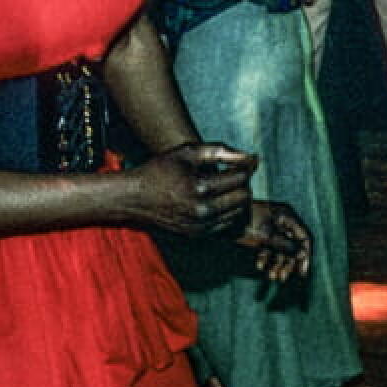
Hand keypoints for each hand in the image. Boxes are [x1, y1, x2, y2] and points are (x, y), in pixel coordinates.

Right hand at [130, 142, 256, 237]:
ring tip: (225, 186)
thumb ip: (221, 151)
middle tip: (234, 173)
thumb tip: (251, 157)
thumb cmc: (161, 170)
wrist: (135, 197)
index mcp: (201, 187)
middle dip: (243, 184)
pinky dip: (228, 212)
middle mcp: (202, 210)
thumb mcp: (188, 152)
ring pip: (238, 213)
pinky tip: (217, 200)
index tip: (240, 162)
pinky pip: (226, 224)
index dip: (244, 167)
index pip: (241, 178)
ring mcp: (200, 225)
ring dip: (238, 198)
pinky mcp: (198, 235)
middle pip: (244, 198)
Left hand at [237, 199, 312, 283]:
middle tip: (283, 278)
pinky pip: (267, 250)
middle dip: (287, 263)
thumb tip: (301, 255)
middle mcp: (282, 224)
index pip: (304, 238)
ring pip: (279, 251)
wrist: (227, 215)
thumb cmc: (248, 218)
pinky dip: (265, 259)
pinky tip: (260, 266)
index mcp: (288, 217)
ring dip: (276, 264)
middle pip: (291, 247)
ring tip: (271, 276)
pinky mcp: (261, 237)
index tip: (302, 273)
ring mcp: (271, 231)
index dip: (305, 256)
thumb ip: (284, 244)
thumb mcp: (267, 232)